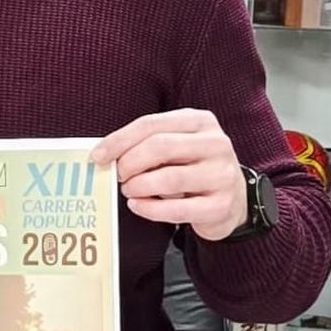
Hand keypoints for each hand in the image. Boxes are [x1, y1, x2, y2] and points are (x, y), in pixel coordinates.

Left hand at [91, 109, 247, 240]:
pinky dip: (150, 209)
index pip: (151, 124)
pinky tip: (138, 206)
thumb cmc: (192, 168)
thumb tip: (105, 155)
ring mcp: (223, 175)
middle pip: (160, 147)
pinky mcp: (222, 205)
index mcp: (200, 121)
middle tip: (118, 175)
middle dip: (129, 163)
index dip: (119, 140)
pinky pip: (177, 209)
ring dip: (138, 186)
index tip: (97, 156)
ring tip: (129, 190)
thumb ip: (146, 144)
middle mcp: (216, 144)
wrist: (232, 200)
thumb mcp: (175, 147)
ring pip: (169, 178)